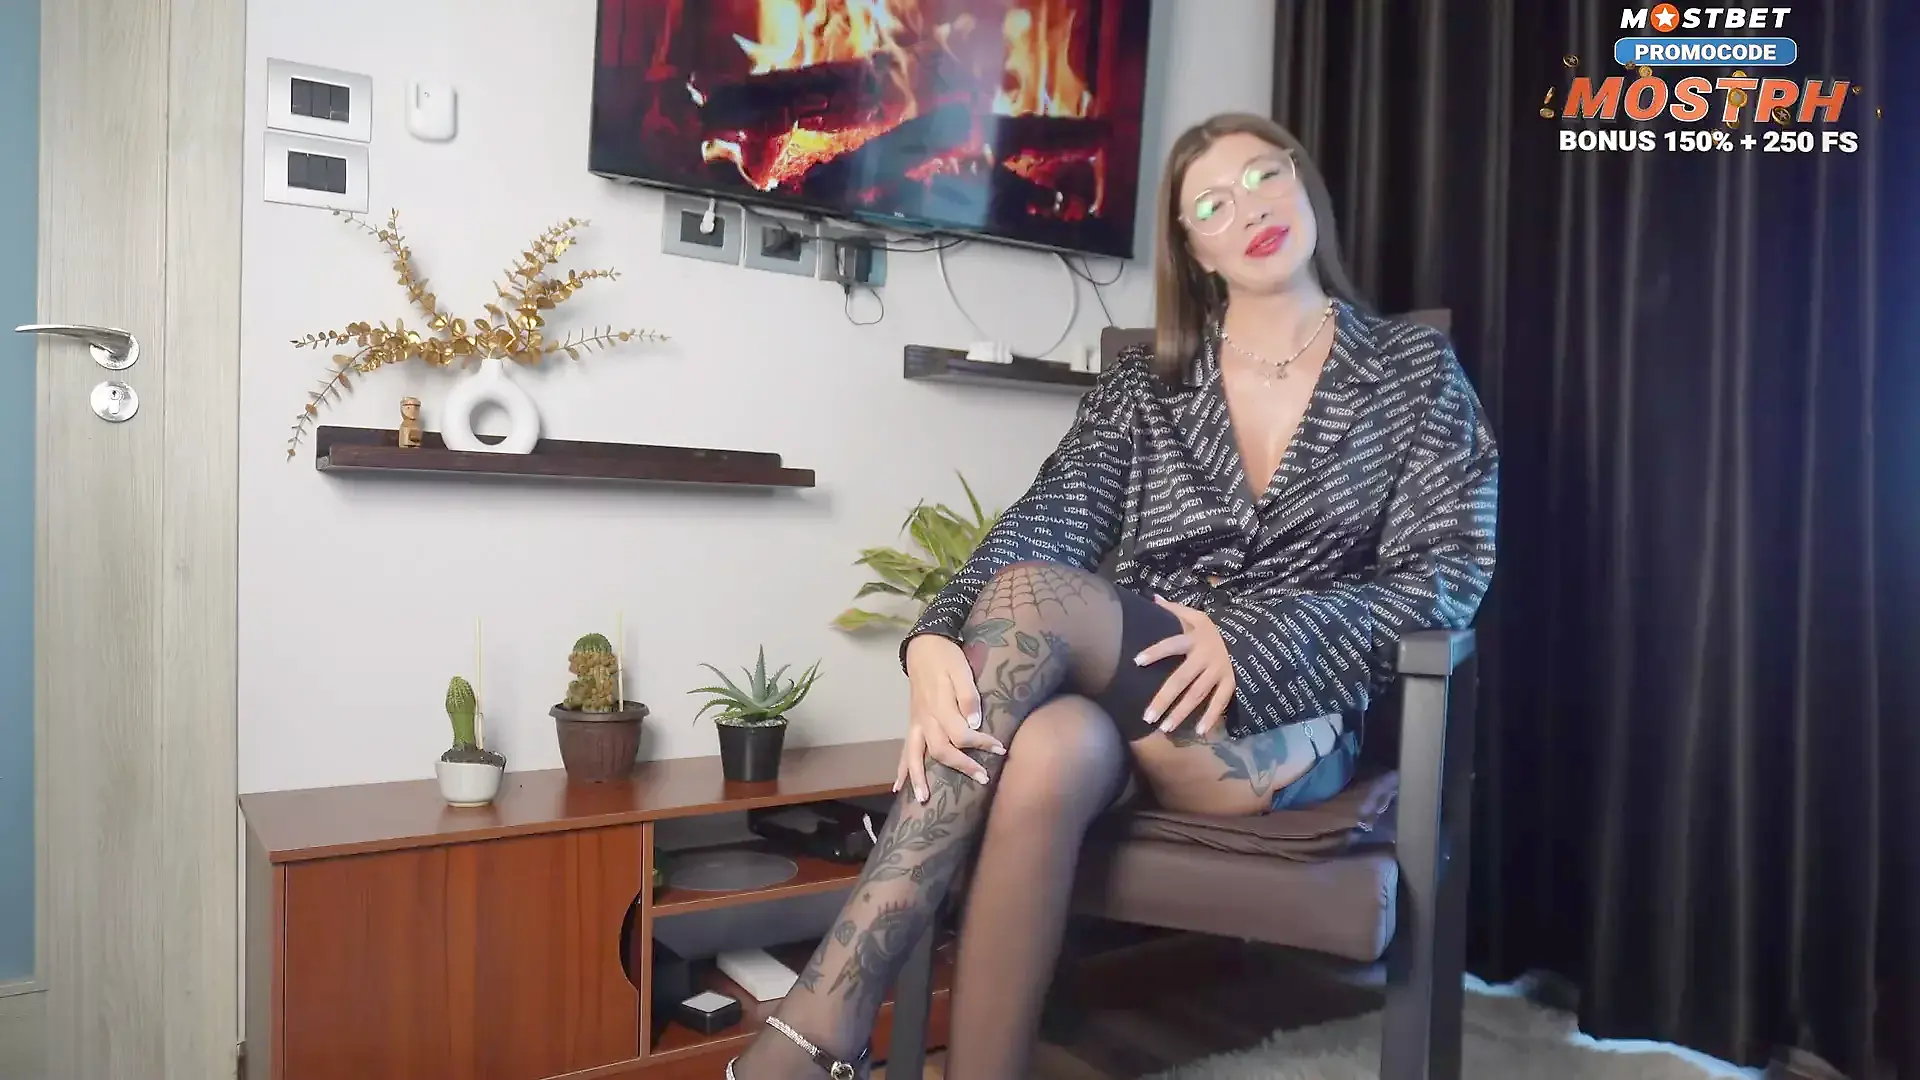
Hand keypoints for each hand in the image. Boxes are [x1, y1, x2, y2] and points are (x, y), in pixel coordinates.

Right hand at [896, 634, 1003, 802]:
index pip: (962, 734)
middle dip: (961, 767)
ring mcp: (916, 723)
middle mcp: (926, 719)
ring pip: (915, 755)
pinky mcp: (912, 724)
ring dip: (918, 778)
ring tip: (923, 799)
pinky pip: (904, 750)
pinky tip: (898, 786)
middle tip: (983, 779)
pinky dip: (900, 769)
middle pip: (941, 750)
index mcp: (940, 706)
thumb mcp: (962, 670)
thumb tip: (974, 723)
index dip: (982, 744)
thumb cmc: (947, 658)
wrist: (923, 648)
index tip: (1000, 749)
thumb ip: (968, 696)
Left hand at [1134, 596, 1235, 736]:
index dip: (1156, 652)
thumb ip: (1175, 610)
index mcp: (1195, 638)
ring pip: (1198, 695)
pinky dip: (1211, 717)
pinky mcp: (1231, 683)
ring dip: (1181, 712)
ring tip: (1164, 728)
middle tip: (1147, 716)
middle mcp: (1206, 656)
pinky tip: (1199, 732)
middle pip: (1182, 679)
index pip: (1172, 644)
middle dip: (1164, 698)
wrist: (1250, 636)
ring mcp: (1219, 671)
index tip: (1137, 661)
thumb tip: (1153, 598)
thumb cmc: (1215, 629)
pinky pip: (1220, 702)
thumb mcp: (1198, 616)